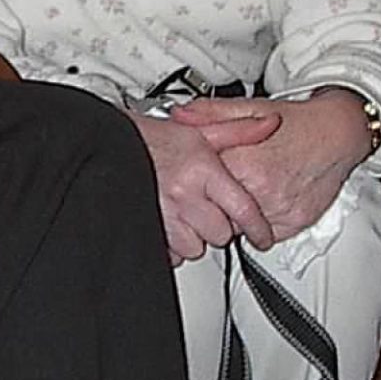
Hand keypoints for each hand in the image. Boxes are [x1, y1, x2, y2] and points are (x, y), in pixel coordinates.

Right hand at [130, 107, 278, 264]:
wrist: (110, 143)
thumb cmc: (152, 138)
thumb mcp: (200, 130)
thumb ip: (238, 130)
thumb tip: (270, 125)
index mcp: (202, 170)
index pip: (243, 210)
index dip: (258, 228)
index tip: (261, 236)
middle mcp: (183, 195)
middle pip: (220, 234)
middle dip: (218, 226)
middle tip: (209, 210)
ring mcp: (163, 215)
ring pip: (196, 248)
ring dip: (195, 237)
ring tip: (187, 216)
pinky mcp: (147, 230)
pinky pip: (171, 254)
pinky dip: (173, 244)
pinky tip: (171, 225)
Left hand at [172, 90, 371, 243]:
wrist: (337, 133)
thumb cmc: (296, 122)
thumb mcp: (247, 107)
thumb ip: (209, 114)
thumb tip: (178, 116)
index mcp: (244, 162)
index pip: (202, 186)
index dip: (196, 181)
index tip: (194, 178)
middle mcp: (261, 189)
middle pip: (218, 211)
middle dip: (214, 202)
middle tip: (219, 188)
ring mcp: (279, 209)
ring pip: (240, 227)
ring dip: (236, 215)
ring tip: (245, 190)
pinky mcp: (295, 223)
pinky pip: (266, 234)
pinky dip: (261, 223)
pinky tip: (263, 201)